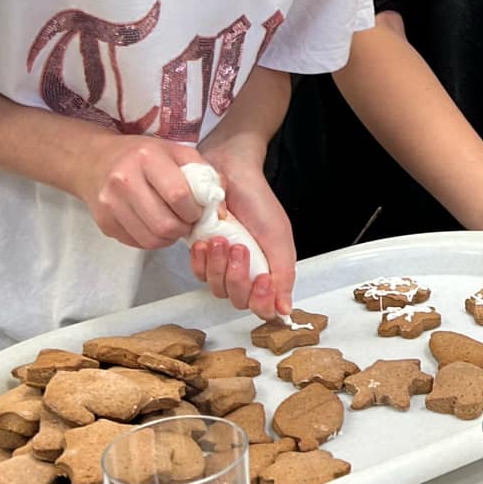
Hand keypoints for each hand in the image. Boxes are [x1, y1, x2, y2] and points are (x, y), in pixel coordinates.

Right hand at [73, 134, 207, 250]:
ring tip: (173, 225)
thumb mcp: (176, 152)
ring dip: (169, 238)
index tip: (197, 209)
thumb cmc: (143, 155)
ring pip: (151, 239)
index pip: (178, 196)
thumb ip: (205, 175)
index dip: (194, 210)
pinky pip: (136, 243)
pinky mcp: (103, 222)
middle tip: (187, 221)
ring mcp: (110, 204)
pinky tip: (154, 226)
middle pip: (165, 224)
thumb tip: (221, 212)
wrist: (95, 160)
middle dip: (183, 228)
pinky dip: (152, 240)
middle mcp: (124, 180)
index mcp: (147, 158)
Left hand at [187, 142, 296, 319]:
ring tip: (222, 239)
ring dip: (219, 266)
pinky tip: (205, 242)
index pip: (262, 306)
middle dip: (237, 276)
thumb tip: (284, 310)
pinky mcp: (202, 255)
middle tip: (239, 248)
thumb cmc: (258, 201)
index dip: (261, 300)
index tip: (263, 279)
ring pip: (217, 288)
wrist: (231, 173)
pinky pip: (198, 273)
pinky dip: (201, 261)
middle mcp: (245, 271)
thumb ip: (283, 274)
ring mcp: (222, 265)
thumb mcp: (278, 236)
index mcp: (268, 270)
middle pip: (238, 299)